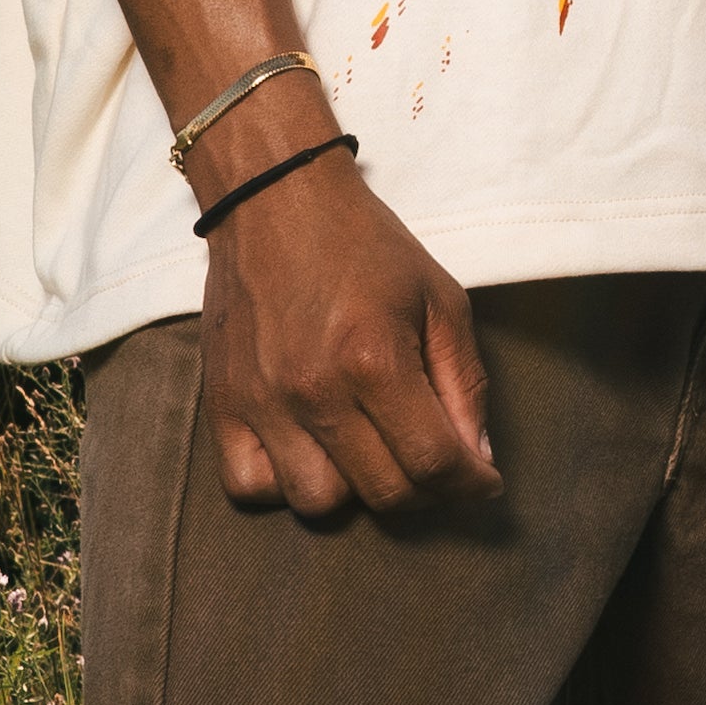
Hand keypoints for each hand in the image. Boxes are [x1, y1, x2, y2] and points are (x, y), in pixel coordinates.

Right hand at [196, 152, 498, 517]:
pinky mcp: (222, 403)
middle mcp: (314, 389)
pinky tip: (310, 454)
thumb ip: (465, 384)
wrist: (273, 200)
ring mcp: (261, 402)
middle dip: (427, 491)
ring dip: (356, 492)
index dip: (471, 484)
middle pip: (384, 494)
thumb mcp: (440, 300)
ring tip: (369, 453)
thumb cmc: (365, 246)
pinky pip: (249, 487)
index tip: (482, 480)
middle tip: (434, 462)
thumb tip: (478, 460)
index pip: (433, 463)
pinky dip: (284, 487)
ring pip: (318, 504)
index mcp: (374, 358)